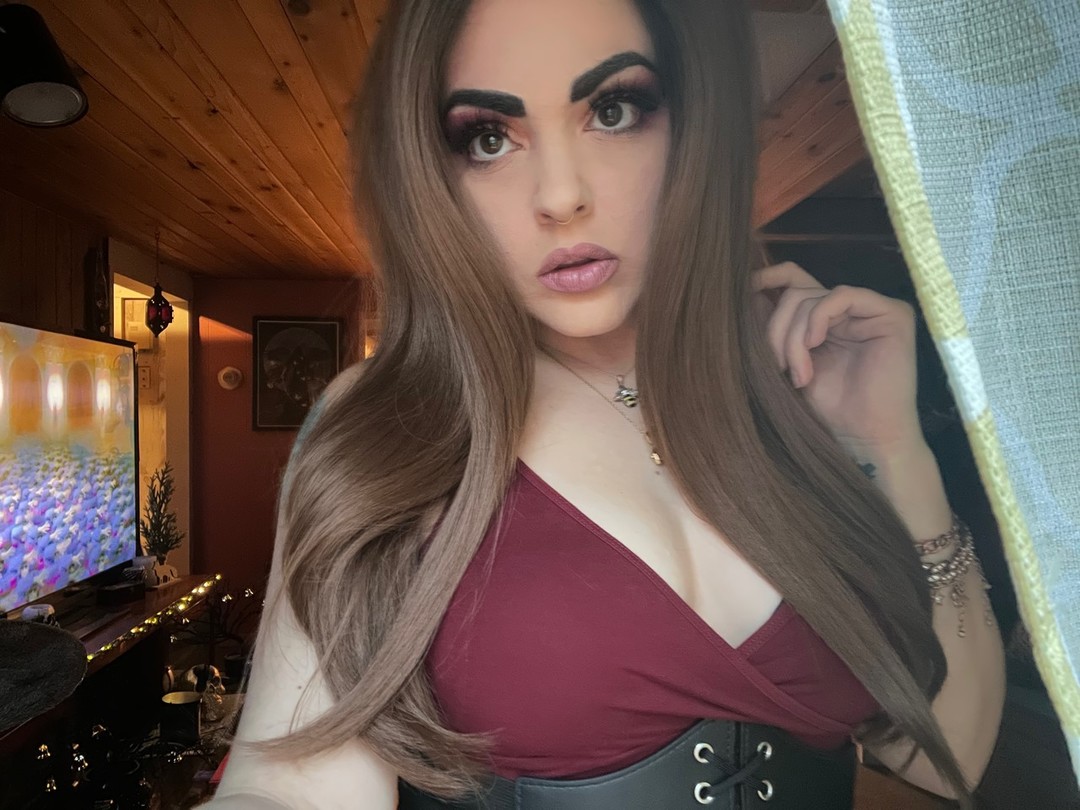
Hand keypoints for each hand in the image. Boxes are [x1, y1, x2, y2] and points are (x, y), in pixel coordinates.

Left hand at [751, 262, 924, 453]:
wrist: (862, 437)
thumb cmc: (827, 408)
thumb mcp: (788, 364)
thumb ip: (776, 331)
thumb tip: (748, 296)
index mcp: (825, 318)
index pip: (795, 280)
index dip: (769, 277)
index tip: (745, 289)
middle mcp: (849, 310)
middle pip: (796, 294)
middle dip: (777, 329)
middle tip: (776, 366)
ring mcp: (871, 310)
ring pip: (812, 298)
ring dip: (794, 337)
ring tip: (798, 374)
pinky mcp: (892, 314)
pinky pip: (841, 296)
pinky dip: (818, 318)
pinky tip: (814, 345)